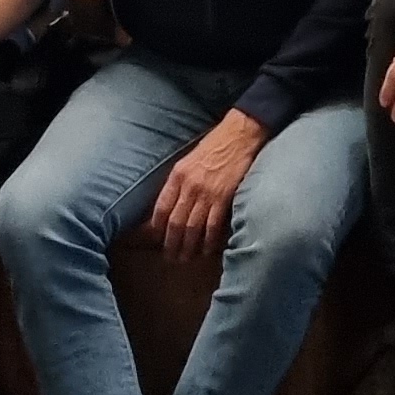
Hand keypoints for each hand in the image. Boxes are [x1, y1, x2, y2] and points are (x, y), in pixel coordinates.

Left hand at [146, 110, 262, 257]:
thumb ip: (178, 182)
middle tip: (171, 258)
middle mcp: (189, 186)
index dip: (157, 228)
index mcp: (177, 176)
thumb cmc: (214, 146)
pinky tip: (206, 250)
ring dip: (188, 247)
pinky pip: (213, 225)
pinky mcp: (224, 197)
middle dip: (171, 244)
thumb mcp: (188, 161)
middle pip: (175, 222)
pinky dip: (209, 241)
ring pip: (192, 227)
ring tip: (186, 259)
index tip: (156, 240)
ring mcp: (206, 193)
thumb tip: (171, 205)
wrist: (238, 135)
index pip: (161, 209)